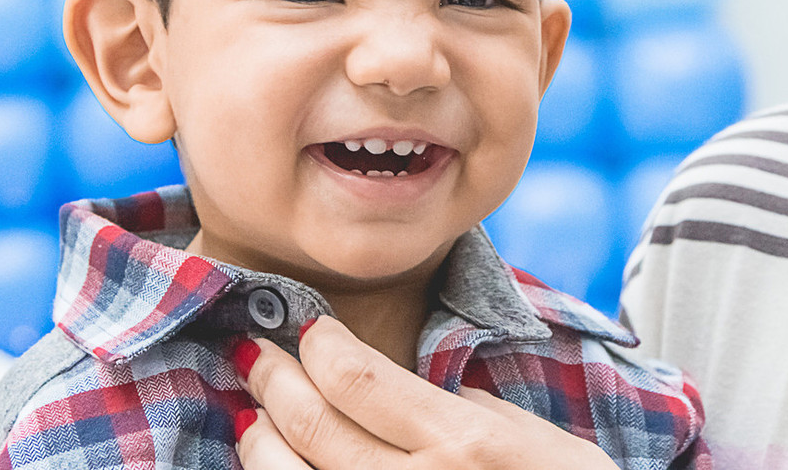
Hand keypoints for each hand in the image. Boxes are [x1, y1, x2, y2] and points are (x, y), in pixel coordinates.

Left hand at [235, 315, 618, 469]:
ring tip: (255, 414)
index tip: (309, 333)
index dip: (319, 347)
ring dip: (260, 440)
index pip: (359, 378)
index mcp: (463, 444)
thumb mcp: (534, 443)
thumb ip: (468, 411)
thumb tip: (409, 388)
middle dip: (273, 379)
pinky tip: (272, 466)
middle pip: (313, 424)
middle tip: (253, 353)